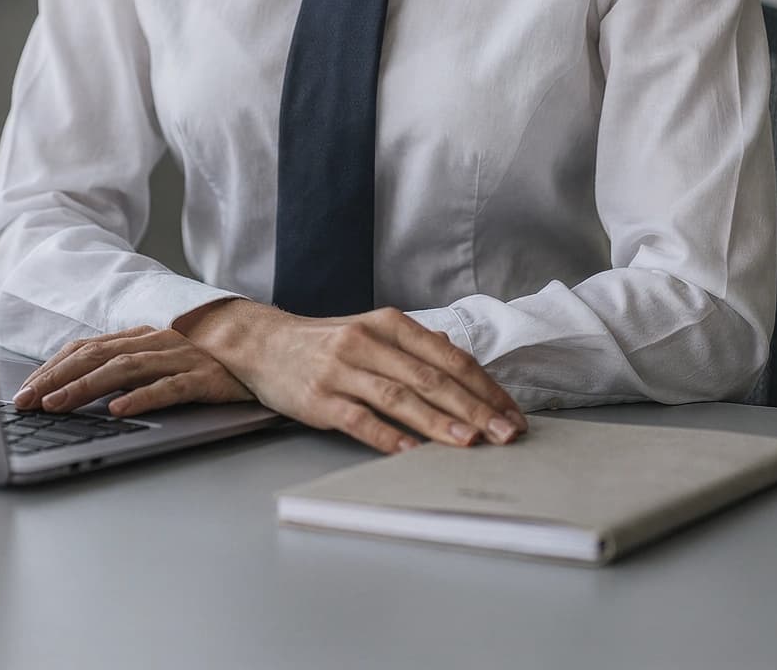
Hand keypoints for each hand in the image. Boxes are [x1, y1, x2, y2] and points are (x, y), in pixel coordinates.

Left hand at [10, 325, 255, 416]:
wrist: (269, 353)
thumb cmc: (211, 362)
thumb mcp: (163, 361)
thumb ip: (128, 368)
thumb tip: (80, 390)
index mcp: (143, 336)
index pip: (87, 347)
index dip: (53, 367)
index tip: (24, 391)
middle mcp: (156, 341)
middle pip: (97, 356)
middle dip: (56, 378)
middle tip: (26, 402)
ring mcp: (180, 357)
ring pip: (124, 369)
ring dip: (86, 388)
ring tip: (58, 406)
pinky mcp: (204, 377)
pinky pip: (168, 387)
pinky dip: (141, 398)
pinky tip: (118, 410)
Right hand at [182, 300, 528, 455]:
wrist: (264, 344)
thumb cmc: (327, 342)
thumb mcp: (373, 331)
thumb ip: (415, 347)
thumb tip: (460, 360)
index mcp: (390, 324)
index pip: (448, 356)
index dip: (483, 385)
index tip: (511, 412)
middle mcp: (369, 342)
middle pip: (430, 378)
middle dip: (474, 407)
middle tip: (505, 433)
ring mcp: (343, 370)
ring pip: (400, 397)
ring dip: (438, 423)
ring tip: (470, 443)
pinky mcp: (320, 398)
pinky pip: (360, 420)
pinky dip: (388, 437)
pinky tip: (411, 452)